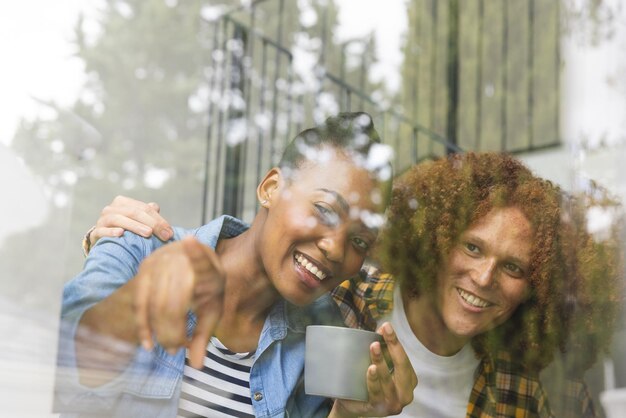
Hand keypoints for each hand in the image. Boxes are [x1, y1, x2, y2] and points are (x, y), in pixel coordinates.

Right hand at [90, 195, 173, 245]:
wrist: (104, 241)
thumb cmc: (126, 230)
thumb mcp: (138, 220)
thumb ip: (147, 213)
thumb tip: (156, 207)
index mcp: (122, 202)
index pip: (144, 208)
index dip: (158, 220)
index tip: (170, 233)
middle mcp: (110, 209)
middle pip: (133, 212)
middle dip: (151, 223)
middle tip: (164, 235)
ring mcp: (101, 221)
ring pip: (118, 219)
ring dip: (134, 226)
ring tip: (147, 233)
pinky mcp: (94, 233)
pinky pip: (102, 231)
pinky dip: (111, 232)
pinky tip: (120, 234)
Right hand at [134, 236, 224, 367]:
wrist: (191, 265)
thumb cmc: (206, 290)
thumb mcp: (211, 310)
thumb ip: (204, 335)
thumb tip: (197, 365)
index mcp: (206, 266)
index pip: (201, 259)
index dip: (195, 251)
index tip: (190, 241)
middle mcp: (181, 259)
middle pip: (172, 300)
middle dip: (172, 330)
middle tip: (175, 350)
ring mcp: (160, 262)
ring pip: (154, 303)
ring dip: (159, 330)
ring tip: (168, 347)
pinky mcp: (144, 269)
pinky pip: (139, 301)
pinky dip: (143, 324)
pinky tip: (148, 343)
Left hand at [329, 322, 416, 416]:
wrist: (352, 406)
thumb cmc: (368, 383)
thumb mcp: (378, 364)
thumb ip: (383, 349)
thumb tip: (383, 327)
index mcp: (409, 380)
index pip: (404, 357)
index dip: (395, 342)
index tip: (387, 326)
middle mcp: (406, 393)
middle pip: (401, 367)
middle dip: (393, 347)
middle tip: (383, 332)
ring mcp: (394, 403)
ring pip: (389, 380)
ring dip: (381, 362)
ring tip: (374, 347)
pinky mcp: (379, 409)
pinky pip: (377, 393)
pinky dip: (374, 380)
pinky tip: (371, 369)